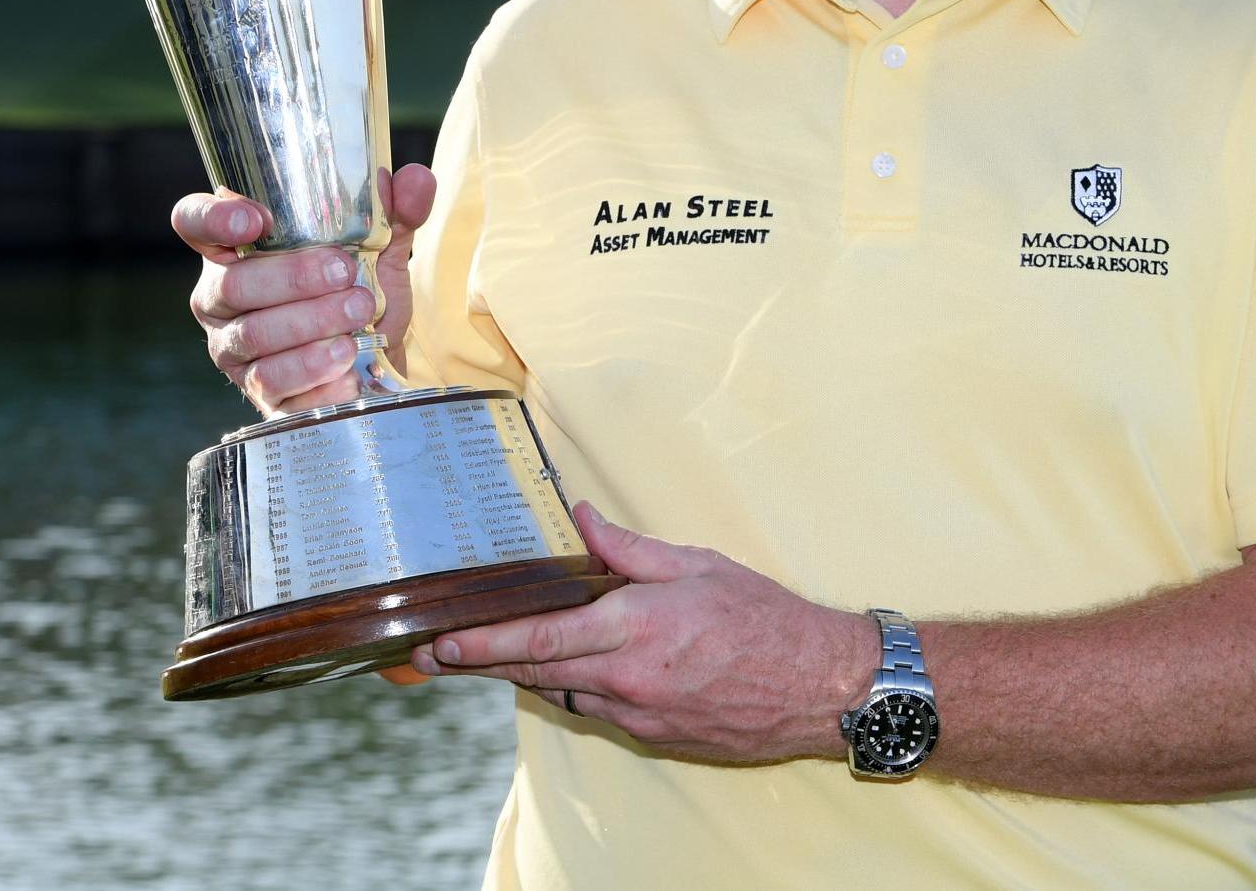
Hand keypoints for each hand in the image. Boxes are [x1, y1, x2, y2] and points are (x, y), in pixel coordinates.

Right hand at [173, 164, 436, 416]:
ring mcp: (233, 348)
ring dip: (311, 324)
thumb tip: (415, 180)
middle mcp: (220, 297)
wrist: (377, 358)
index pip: (194, 221)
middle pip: (232, 285)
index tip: (256, 220)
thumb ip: (395, 211)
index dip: (213, 218)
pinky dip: (315, 372)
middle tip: (346, 274)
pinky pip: (274, 384)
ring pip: (253, 335)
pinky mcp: (257, 392)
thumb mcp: (381, 247)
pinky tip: (347, 362)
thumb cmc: (357, 290)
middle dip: (293, 279)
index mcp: (237, 248)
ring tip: (358, 315)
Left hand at [408, 503, 877, 764]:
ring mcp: (639, 714)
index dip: (483, 644)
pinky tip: (574, 669)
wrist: (818, 685)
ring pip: (565, 693)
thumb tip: (579, 518)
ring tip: (494, 655)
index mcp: (635, 627)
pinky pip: (600, 710)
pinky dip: (579, 688)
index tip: (441, 643)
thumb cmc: (764, 618)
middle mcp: (628, 678)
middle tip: (437, 655)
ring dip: (530, 675)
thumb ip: (628, 547)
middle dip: (482, 663)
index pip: (540, 639)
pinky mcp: (654, 736)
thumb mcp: (695, 564)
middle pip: (535, 674)